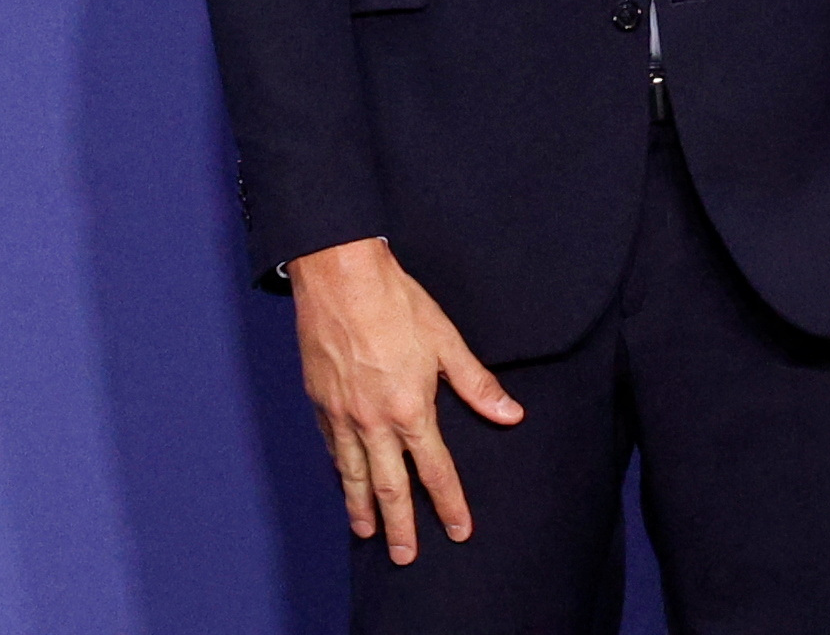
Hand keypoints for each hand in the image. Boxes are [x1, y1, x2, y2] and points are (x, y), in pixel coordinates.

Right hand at [288, 234, 522, 565]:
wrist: (337, 272)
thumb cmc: (393, 301)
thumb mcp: (444, 341)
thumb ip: (476, 384)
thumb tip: (511, 414)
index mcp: (410, 409)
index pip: (434, 472)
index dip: (449, 505)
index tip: (459, 531)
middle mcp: (373, 420)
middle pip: (389, 487)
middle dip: (400, 526)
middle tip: (405, 556)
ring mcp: (341, 412)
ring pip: (352, 473)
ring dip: (361, 507)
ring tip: (366, 532)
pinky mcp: (318, 397)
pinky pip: (330, 444)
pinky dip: (338, 468)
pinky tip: (342, 477)